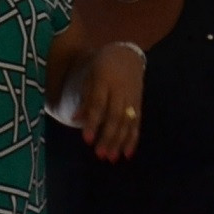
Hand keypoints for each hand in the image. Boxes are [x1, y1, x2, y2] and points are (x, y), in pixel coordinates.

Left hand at [75, 41, 146, 159]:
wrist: (126, 55)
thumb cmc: (101, 67)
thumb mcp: (90, 76)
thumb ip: (84, 97)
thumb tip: (74, 119)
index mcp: (105, 80)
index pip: (99, 104)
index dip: (93, 122)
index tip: (86, 140)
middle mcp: (121, 89)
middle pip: (115, 116)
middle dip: (108, 137)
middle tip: (100, 155)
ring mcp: (132, 97)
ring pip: (127, 122)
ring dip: (120, 142)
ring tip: (111, 158)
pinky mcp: (139, 104)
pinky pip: (137, 123)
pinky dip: (133, 139)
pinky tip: (127, 154)